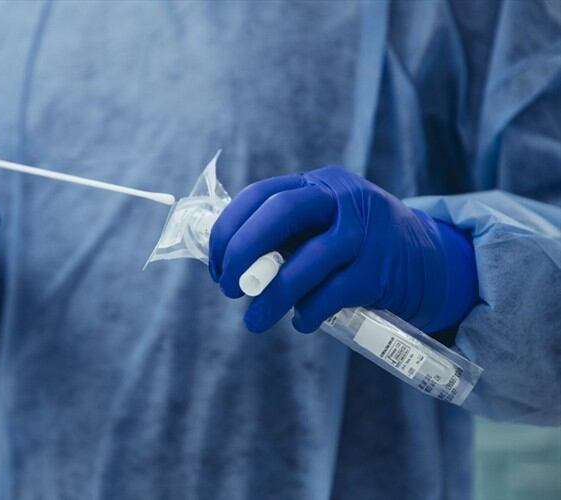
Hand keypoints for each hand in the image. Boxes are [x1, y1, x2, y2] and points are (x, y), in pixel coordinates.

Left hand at [208, 166, 477, 333]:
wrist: (432, 264)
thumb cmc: (358, 248)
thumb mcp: (323, 225)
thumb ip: (282, 235)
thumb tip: (226, 261)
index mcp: (318, 185)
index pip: (259, 194)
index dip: (228, 231)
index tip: (215, 265)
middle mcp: (342, 199)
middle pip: (280, 214)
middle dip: (241, 252)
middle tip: (227, 288)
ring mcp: (365, 233)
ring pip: (305, 263)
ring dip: (270, 298)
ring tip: (253, 322)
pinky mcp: (380, 270)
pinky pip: (331, 295)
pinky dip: (307, 313)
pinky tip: (301, 322)